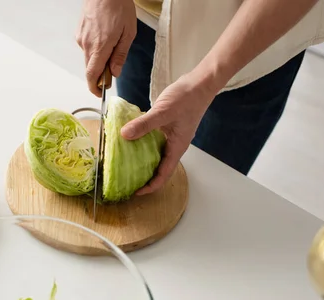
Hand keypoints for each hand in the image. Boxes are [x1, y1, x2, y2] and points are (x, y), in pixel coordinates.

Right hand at [76, 0, 136, 96]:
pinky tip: (104, 37)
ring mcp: (81, 39)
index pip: (92, 75)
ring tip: (111, 45)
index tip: (100, 93)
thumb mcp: (128, 32)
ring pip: (88, 58)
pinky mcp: (79, 33)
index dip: (94, 88)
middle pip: (90, 69)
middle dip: (100, 74)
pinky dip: (95, 49)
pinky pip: (86, 48)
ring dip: (98, 59)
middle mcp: (87, 45)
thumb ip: (120, 55)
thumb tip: (115, 72)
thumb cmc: (118, 6)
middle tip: (113, 68)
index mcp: (100, 47)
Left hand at [120, 72, 218, 194]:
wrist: (199, 83)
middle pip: (158, 168)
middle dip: (144, 176)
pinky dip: (141, 143)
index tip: (136, 192)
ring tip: (124, 163)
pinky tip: (129, 140)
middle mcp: (173, 145)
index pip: (164, 175)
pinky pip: (152, 140)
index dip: (150, 186)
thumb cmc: (188, 98)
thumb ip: (144, 124)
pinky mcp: (165, 127)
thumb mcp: (163, 112)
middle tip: (126, 180)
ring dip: (141, 160)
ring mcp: (170, 136)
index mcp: (177, 148)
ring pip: (154, 154)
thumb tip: (124, 135)